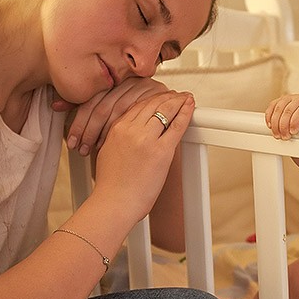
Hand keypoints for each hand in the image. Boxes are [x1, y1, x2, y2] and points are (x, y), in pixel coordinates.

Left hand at [54, 78, 168, 155]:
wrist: (164, 127)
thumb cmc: (132, 124)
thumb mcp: (107, 115)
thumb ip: (86, 109)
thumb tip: (56, 104)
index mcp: (114, 81)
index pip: (91, 100)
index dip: (78, 121)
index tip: (70, 141)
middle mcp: (128, 80)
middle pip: (102, 105)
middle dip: (87, 130)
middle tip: (79, 148)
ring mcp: (143, 86)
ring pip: (116, 109)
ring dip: (101, 132)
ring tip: (92, 150)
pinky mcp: (156, 96)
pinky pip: (132, 112)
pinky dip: (119, 130)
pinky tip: (110, 144)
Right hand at [89, 91, 194, 227]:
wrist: (113, 203)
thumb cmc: (111, 186)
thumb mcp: (108, 153)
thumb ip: (120, 138)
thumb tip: (133, 133)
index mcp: (117, 129)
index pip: (138, 105)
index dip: (153, 99)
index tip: (162, 97)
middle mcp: (130, 130)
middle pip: (152, 103)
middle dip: (167, 97)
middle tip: (178, 95)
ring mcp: (146, 139)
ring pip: (165, 110)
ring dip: (178, 101)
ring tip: (186, 98)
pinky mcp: (161, 151)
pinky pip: (176, 126)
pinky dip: (186, 113)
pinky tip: (191, 106)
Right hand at [265, 94, 298, 139]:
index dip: (296, 121)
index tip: (293, 132)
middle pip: (289, 110)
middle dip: (284, 125)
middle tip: (284, 137)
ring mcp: (290, 98)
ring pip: (279, 108)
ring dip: (275, 123)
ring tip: (277, 134)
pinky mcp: (281, 100)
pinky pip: (272, 106)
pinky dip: (269, 116)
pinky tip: (270, 125)